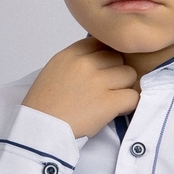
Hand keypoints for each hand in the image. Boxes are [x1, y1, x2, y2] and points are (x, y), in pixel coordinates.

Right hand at [22, 37, 138, 137]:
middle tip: (109, 89)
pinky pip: (132, 97)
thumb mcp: (55, 71)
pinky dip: (129, 105)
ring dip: (125, 88)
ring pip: (129, 75)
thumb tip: (100, 58)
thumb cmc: (45, 106)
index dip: (107, 57)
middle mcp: (85, 65)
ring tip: (114, 100)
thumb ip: (77, 61)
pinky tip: (117, 110)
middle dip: (117, 73)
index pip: (101, 42)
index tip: (104, 70)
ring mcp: (97, 83)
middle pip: (119, 58)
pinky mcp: (107, 103)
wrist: (40, 130)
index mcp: (70, 55)